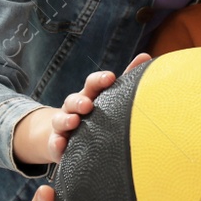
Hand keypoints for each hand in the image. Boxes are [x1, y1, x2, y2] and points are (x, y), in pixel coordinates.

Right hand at [15, 53, 151, 165]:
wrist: (67, 136)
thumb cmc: (95, 112)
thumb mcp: (109, 96)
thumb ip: (127, 79)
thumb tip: (145, 56)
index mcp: (89, 95)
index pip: (93, 83)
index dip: (100, 80)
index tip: (111, 78)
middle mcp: (74, 108)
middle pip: (73, 100)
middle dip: (80, 101)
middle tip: (88, 105)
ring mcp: (63, 125)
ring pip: (61, 120)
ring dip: (66, 120)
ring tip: (74, 122)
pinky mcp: (58, 144)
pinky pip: (54, 143)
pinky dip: (56, 143)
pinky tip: (61, 143)